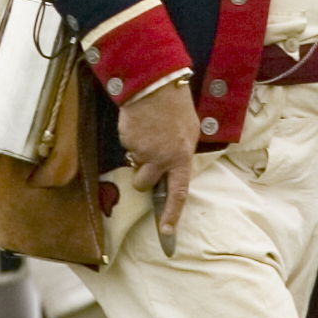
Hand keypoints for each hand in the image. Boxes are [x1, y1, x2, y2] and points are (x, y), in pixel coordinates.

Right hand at [117, 77, 203, 238]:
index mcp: (181, 157)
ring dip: (136, 156)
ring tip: (146, 134)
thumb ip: (182, 152)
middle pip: (144, 184)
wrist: (155, 84)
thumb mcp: (190, 131)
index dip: (171, 216)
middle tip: (147, 156)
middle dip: (142, 175)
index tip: (166, 234)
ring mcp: (142, 151)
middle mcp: (161, 159)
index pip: (178, 194)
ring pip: (133, 166)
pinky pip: (127, 147)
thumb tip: (175, 164)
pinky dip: (132, 138)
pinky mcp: (127, 141)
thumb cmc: (176, 106)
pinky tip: (140, 123)